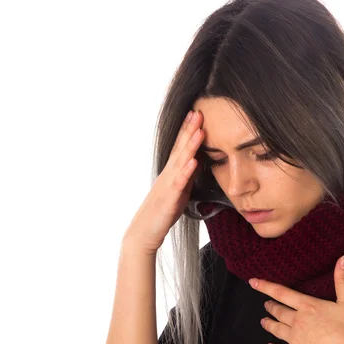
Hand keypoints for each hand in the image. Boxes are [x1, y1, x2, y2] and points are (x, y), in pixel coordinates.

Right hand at [121, 109, 204, 254]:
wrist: (144, 233)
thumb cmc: (162, 213)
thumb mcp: (179, 191)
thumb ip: (187, 177)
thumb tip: (198, 163)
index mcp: (171, 172)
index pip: (180, 147)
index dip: (188, 130)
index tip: (196, 113)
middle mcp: (168, 174)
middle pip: (180, 148)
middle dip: (189, 129)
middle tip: (198, 111)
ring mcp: (168, 185)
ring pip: (180, 162)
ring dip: (190, 145)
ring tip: (199, 130)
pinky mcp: (169, 199)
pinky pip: (179, 183)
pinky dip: (187, 171)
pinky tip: (194, 161)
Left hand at [249, 255, 343, 343]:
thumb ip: (343, 281)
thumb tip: (343, 258)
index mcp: (307, 306)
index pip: (282, 293)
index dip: (266, 286)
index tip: (253, 282)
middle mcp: (297, 321)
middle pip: (279, 311)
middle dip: (271, 307)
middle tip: (265, 305)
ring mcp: (294, 339)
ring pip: (277, 329)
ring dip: (269, 324)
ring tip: (263, 321)